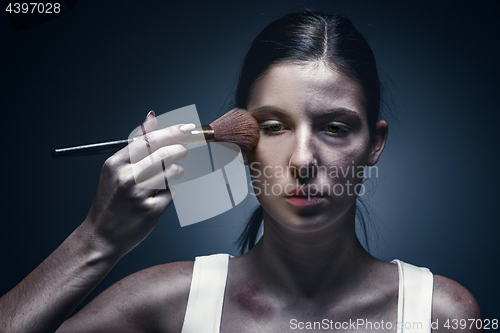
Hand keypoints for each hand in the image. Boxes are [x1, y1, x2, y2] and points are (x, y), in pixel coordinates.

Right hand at [83, 111, 192, 256]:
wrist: (101, 237)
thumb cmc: (110, 201)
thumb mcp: (115, 170)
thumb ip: (135, 145)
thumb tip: (151, 118)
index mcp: (115, 164)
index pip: (149, 140)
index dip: (171, 131)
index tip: (187, 127)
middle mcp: (126, 178)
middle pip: (164, 154)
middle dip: (180, 150)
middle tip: (183, 151)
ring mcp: (139, 196)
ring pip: (172, 173)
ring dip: (176, 172)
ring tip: (164, 178)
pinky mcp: (151, 212)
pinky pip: (171, 193)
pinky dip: (168, 193)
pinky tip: (156, 198)